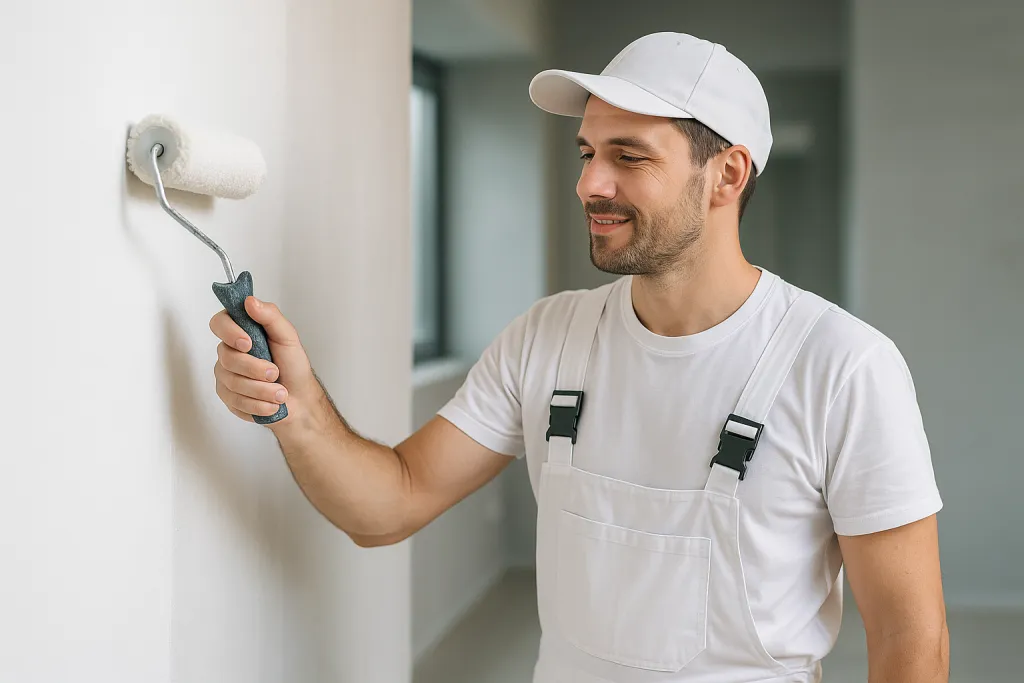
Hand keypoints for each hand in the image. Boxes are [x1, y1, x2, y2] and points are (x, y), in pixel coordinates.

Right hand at [210, 296, 316, 427]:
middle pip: (226, 357)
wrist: (300, 398)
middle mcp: (228, 352)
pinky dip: (258, 405)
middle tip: (275, 373)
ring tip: (280, 393)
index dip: (229, 332)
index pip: (219, 323)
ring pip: (232, 382)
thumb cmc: (293, 365)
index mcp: (241, 331)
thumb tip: (250, 301)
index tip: (248, 343)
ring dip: (261, 390)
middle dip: (254, 368)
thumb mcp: (288, 337)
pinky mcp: (228, 397)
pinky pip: (235, 401)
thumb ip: (270, 316)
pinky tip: (271, 404)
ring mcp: (225, 375)